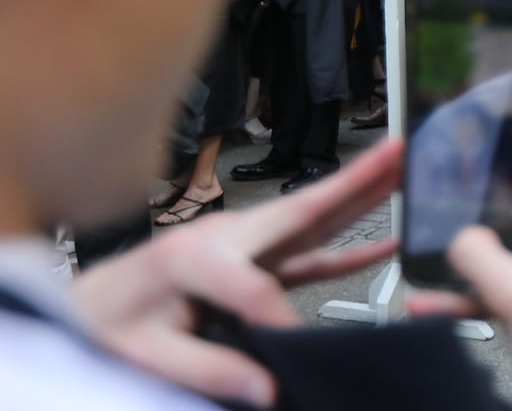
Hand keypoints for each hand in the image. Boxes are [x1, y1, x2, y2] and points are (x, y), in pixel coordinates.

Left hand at [72, 139, 402, 407]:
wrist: (87, 309)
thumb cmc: (108, 325)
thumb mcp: (144, 353)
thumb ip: (205, 367)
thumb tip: (266, 384)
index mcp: (194, 254)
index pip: (256, 287)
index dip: (275, 323)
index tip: (282, 356)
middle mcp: (226, 237)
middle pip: (303, 210)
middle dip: (355, 180)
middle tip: (399, 151)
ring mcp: (244, 244)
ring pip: (313, 220)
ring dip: (360, 195)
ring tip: (401, 173)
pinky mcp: (255, 260)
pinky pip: (310, 251)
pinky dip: (349, 245)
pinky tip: (384, 241)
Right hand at [407, 127, 511, 410]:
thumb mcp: (511, 291)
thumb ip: (475, 255)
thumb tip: (456, 238)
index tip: (504, 118)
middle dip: (491, 185)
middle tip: (459, 176)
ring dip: (478, 242)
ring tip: (439, 240)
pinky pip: (510, 278)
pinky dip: (477, 286)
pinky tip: (436, 300)